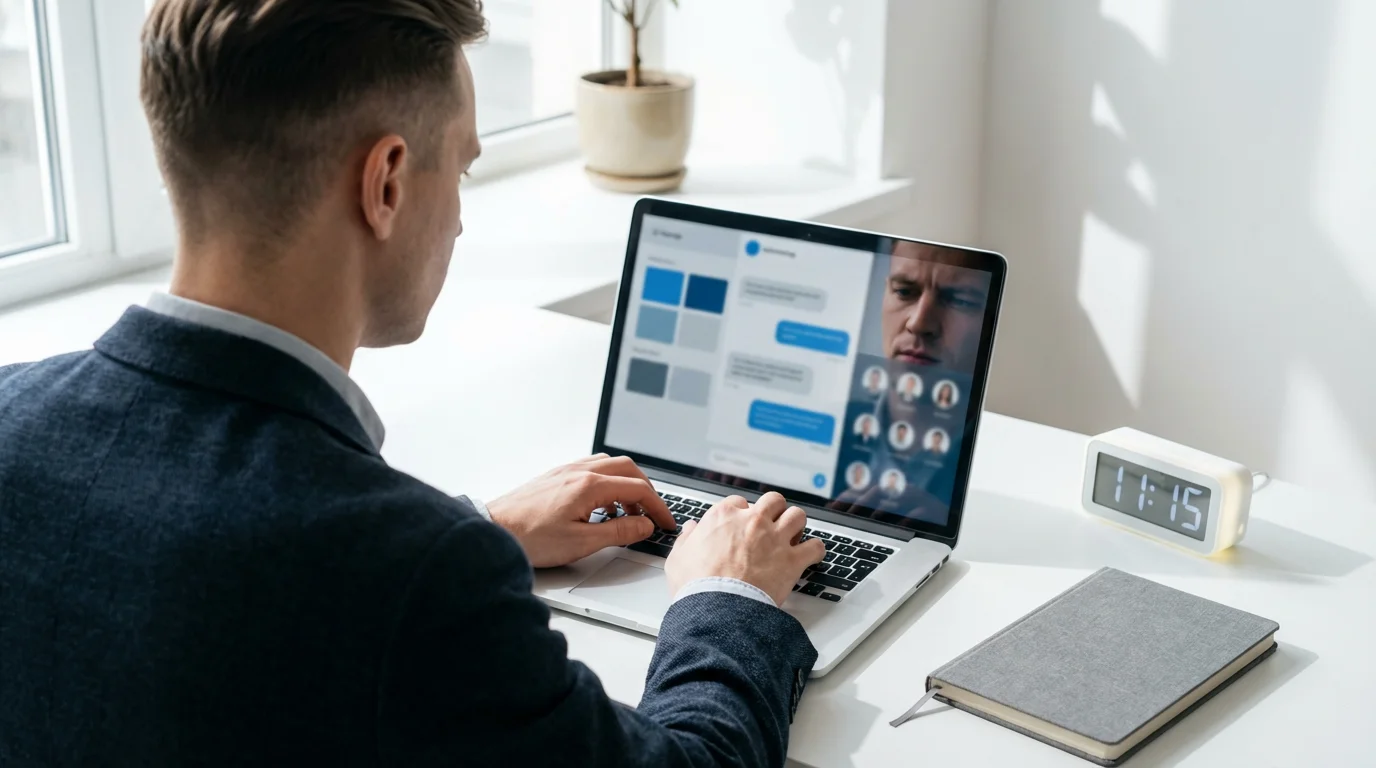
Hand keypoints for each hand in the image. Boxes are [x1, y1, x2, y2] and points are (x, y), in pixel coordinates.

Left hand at [487, 454, 675, 567]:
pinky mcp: (556, 475)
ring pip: (610, 466)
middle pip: (628, 469)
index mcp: (589, 485)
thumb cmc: (530, 538)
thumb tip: (644, 525)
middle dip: (646, 491)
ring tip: (628, 514)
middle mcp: (579, 471)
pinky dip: (607, 484)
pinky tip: (602, 506)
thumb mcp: (581, 542)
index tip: (665, 522)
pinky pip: (592, 469)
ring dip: (626, 485)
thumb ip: (618, 531)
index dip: (658, 507)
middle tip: (652, 514)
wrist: (494, 530)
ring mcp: (567, 470)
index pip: (638, 489)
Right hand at [665, 492, 825, 606]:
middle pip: (773, 500)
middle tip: (772, 524)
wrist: (717, 609)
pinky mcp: (792, 560)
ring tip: (793, 536)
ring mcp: (775, 539)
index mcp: (724, 517)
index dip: (742, 513)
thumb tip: (691, 529)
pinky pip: (815, 547)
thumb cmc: (697, 586)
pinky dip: (815, 550)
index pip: (739, 502)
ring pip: (797, 516)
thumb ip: (686, 540)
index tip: (742, 524)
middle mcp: (753, 522)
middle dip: (774, 510)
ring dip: (796, 525)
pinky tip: (810, 556)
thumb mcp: (679, 558)